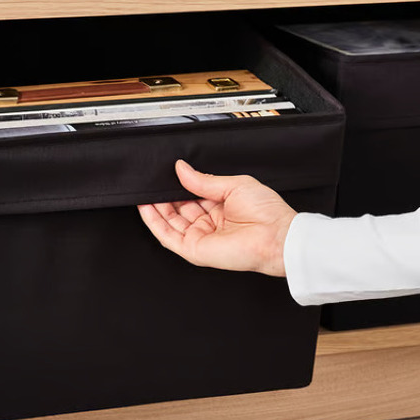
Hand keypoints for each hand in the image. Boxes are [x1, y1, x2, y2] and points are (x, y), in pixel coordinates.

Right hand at [137, 160, 296, 276]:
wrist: (276, 236)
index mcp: (220, 207)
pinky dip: (154, 222)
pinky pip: (168, 236)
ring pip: (169, 222)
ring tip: (143, 191)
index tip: (165, 173)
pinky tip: (146, 207)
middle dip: (163, 195)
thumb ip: (203, 180)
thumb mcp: (233, 185)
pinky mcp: (194, 250)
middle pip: (177, 209)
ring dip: (155, 207)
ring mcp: (200, 237)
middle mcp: (209, 223)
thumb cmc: (266, 212)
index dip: (177, 186)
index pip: (191, 196)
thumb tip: (181, 168)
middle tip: (151, 181)